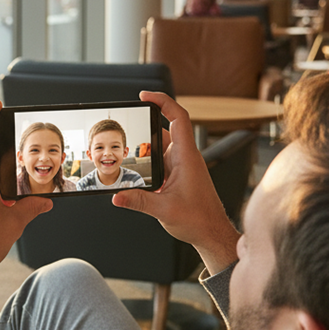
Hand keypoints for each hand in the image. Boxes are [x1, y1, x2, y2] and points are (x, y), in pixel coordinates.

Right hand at [112, 91, 239, 274]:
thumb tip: (116, 196)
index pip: (178, 118)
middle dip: (144, 124)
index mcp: (187, 157)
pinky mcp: (177, 175)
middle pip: (164, 128)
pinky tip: (135, 168)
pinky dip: (147, 159)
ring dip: (145, 146)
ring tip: (126, 149)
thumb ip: (137, 201)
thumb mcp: (164, 210)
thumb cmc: (199, 220)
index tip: (144, 96)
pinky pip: (160, 159)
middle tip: (126, 122)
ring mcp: (182, 165)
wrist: (212, 233)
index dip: (162, 101)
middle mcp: (185, 157)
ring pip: (160, 145)